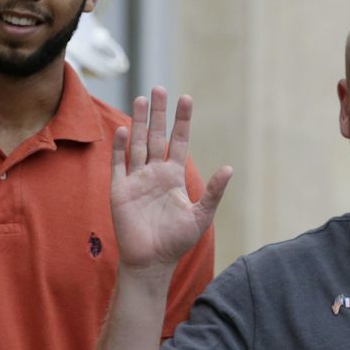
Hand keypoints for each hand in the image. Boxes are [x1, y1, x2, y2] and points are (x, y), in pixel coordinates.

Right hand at [109, 86, 231, 275]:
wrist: (152, 261)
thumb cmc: (177, 241)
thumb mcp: (201, 215)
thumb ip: (213, 191)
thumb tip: (230, 168)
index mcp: (173, 177)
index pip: (179, 141)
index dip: (182, 121)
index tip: (186, 98)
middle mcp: (154, 173)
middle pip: (155, 136)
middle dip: (158, 113)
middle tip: (159, 88)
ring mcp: (136, 180)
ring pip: (137, 144)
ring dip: (138, 122)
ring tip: (141, 98)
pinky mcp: (120, 190)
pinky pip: (119, 165)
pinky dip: (121, 148)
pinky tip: (125, 130)